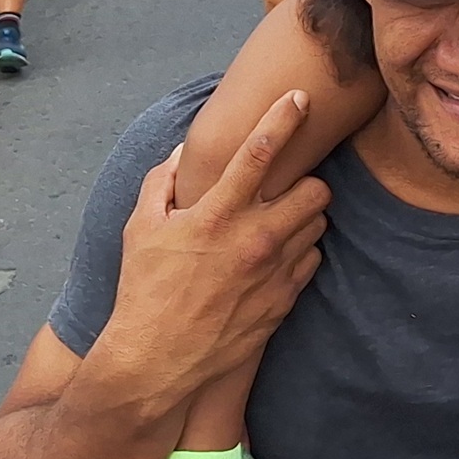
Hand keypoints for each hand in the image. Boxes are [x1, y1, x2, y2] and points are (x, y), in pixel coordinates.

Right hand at [94, 93, 331, 410]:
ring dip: (304, 216)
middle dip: (305, 180)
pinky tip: (275, 257)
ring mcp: (274, 272)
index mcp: (216, 215)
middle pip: (315, 188)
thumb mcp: (139, 230)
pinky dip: (300, 252)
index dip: (283, 118)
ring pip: (319, 223)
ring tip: (277, 223)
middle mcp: (254, 239)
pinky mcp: (285, 299)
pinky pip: (313, 260)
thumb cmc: (144, 291)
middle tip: (286, 187)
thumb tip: (179, 155)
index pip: (260, 151)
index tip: (299, 97)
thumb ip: (160, 184)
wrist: (157, 361)